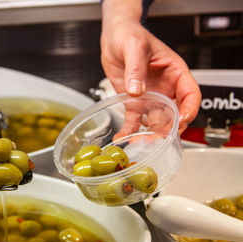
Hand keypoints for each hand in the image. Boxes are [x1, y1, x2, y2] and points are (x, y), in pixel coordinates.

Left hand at [101, 18, 200, 134]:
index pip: (190, 94)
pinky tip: (122, 138)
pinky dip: (130, 130)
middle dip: (169, 128)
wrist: (113, 38)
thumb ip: (136, 69)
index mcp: (175, 72)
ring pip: (156, 121)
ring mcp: (150, 97)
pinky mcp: (134, 103)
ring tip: (139, 143)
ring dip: (150, 134)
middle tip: (158, 139)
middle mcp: (165, 88)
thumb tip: (137, 90)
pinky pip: (134, 120)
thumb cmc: (130, 35)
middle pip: (175, 113)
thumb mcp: (134, 48)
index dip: (189, 109)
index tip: (181, 119)